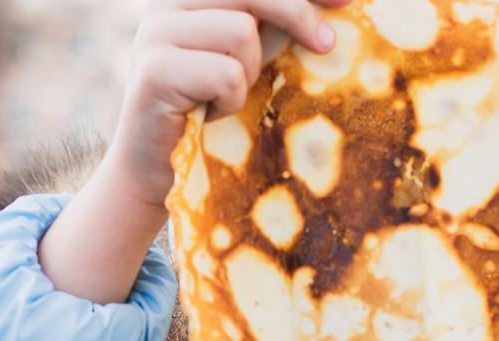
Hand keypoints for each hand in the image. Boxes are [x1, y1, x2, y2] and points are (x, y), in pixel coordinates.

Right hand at [103, 0, 347, 211]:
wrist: (156, 167)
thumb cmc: (209, 106)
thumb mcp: (248, 52)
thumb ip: (277, 19)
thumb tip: (338, 3)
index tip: (344, 1)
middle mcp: (165, 3)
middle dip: (297, 15)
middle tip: (325, 46)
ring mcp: (154, 34)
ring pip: (241, 32)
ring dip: (250, 72)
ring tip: (228, 95)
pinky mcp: (154, 72)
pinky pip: (226, 74)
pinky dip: (231, 100)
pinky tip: (210, 114)